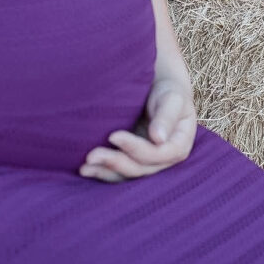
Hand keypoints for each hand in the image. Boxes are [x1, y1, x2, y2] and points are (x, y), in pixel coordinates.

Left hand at [79, 76, 197, 182]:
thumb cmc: (168, 91)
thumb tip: (159, 138)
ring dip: (106, 172)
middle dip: (116, 162)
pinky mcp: (134, 161)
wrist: (159, 89)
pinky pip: (119, 173)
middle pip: (141, 168)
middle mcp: (165, 159)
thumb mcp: (173, 98)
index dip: (135, 148)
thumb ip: (167, 116)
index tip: (113, 135)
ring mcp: (149, 163)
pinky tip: (86, 170)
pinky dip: (103, 172)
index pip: (158, 153)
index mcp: (179, 145)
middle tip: (92, 155)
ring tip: (84, 168)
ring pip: (128, 174)